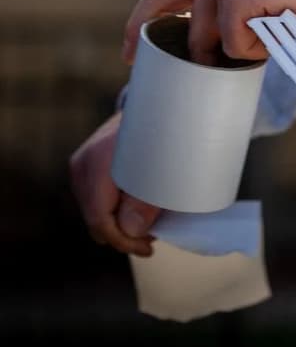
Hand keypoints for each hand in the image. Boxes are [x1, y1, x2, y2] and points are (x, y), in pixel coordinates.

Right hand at [69, 112, 160, 257]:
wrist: (155, 100)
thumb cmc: (164, 129)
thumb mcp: (164, 163)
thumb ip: (147, 198)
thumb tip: (132, 229)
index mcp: (98, 163)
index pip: (101, 219)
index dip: (125, 240)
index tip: (149, 247)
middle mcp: (83, 165)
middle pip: (96, 220)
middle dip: (123, 234)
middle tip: (153, 236)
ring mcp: (81, 165)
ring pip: (95, 212)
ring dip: (120, 221)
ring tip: (149, 221)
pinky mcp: (85, 166)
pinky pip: (95, 200)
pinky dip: (114, 208)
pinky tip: (135, 208)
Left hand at [122, 0, 295, 65]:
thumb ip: (229, 1)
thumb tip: (213, 44)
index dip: (139, 27)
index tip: (132, 52)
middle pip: (193, 36)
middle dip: (217, 55)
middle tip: (256, 47)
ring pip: (217, 45)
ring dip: (250, 47)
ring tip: (279, 21)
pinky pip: (238, 46)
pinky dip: (262, 46)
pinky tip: (283, 19)